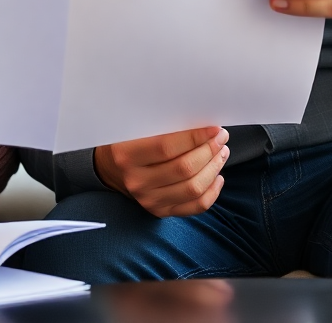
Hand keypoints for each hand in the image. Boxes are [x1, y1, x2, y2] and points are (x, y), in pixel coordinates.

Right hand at [93, 126, 228, 217]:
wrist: (110, 168)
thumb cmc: (127, 140)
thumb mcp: (133, 126)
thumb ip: (159, 124)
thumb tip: (198, 119)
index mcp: (126, 155)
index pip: (166, 147)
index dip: (194, 137)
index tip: (213, 128)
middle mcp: (137, 181)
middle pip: (184, 169)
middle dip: (209, 151)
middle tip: (221, 137)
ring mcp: (149, 200)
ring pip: (193, 188)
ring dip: (213, 168)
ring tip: (221, 152)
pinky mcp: (161, 211)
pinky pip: (195, 206)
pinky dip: (212, 192)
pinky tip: (218, 176)